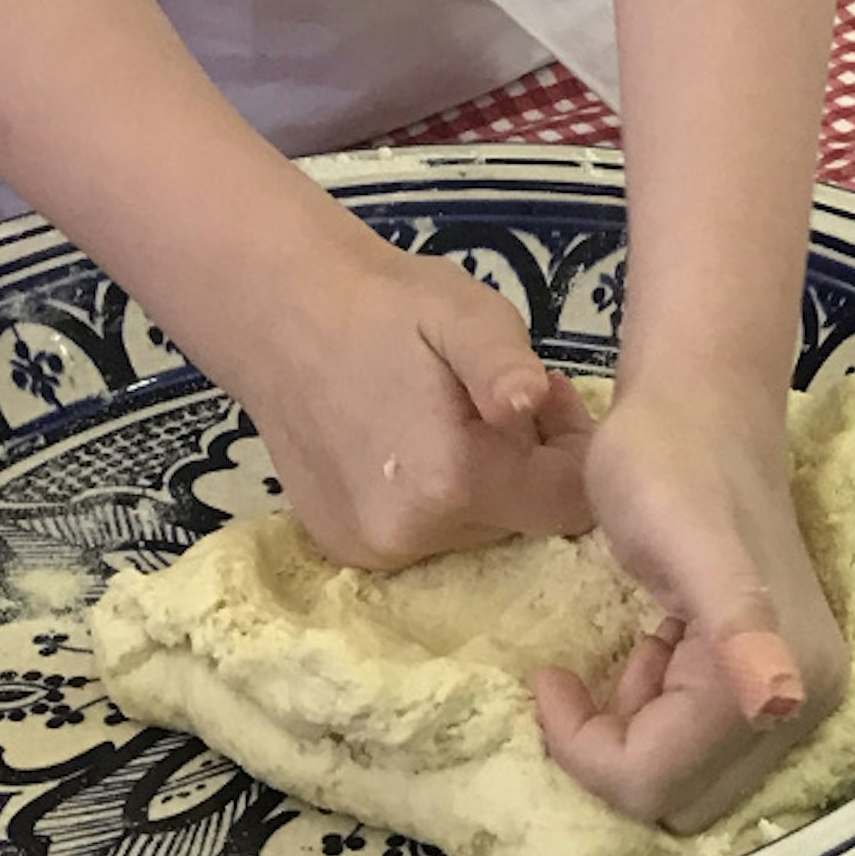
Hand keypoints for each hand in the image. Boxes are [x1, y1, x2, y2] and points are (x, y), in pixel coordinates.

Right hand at [229, 230, 596, 569]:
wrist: (281, 314)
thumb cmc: (387, 304)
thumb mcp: (464, 312)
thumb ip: (505, 363)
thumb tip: (532, 401)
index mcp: (451, 481)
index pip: (568, 507)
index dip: (574, 449)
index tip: (546, 395)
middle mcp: (410, 536)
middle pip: (520, 519)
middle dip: (527, 460)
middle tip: (496, 395)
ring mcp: (371, 551)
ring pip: (475, 529)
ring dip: (482, 479)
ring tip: (449, 411)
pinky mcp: (343, 549)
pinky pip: (426, 534)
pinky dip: (434, 495)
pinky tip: (407, 439)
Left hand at [532, 379, 847, 829]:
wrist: (697, 401)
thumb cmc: (669, 461)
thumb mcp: (688, 540)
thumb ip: (738, 625)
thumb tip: (780, 702)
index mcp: (791, 678)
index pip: (659, 780)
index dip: (587, 744)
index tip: (551, 676)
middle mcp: (809, 701)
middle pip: (679, 796)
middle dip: (617, 747)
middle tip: (592, 670)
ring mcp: (797, 691)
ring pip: (685, 781)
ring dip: (636, 731)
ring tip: (632, 645)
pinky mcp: (776, 677)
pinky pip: (698, 747)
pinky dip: (658, 712)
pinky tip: (655, 643)